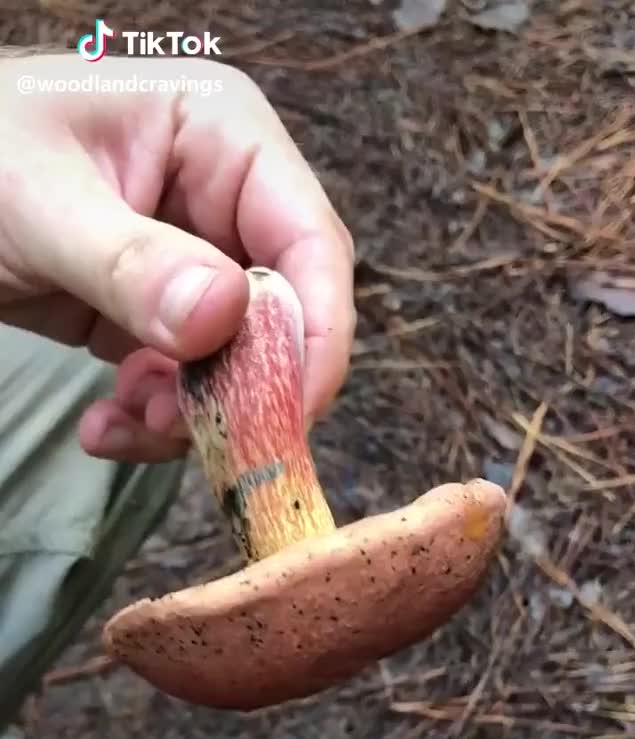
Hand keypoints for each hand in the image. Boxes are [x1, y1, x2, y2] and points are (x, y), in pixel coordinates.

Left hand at [0, 53, 354, 462]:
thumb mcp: (42, 202)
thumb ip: (133, 262)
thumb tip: (223, 315)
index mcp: (220, 137)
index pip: (309, 241)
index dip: (316, 333)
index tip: (291, 410)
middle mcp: (221, 201)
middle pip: (280, 315)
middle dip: (239, 385)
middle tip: (186, 429)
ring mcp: (189, 263)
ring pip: (233, 364)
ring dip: (188, 413)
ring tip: (127, 422)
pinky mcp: (153, 314)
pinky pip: (181, 381)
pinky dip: (151, 416)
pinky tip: (105, 426)